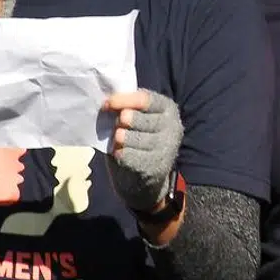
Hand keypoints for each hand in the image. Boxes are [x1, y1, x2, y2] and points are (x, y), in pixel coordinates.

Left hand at [103, 90, 183, 212]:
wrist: (145, 179)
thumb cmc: (137, 139)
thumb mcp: (136, 118)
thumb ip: (126, 107)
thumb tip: (108, 102)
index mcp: (168, 108)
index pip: (146, 100)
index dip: (124, 100)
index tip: (107, 104)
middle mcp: (172, 127)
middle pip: (138, 118)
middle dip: (121, 121)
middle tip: (117, 126)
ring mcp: (166, 148)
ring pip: (132, 138)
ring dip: (119, 138)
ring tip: (119, 140)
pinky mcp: (156, 167)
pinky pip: (129, 156)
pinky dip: (120, 154)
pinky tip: (120, 153)